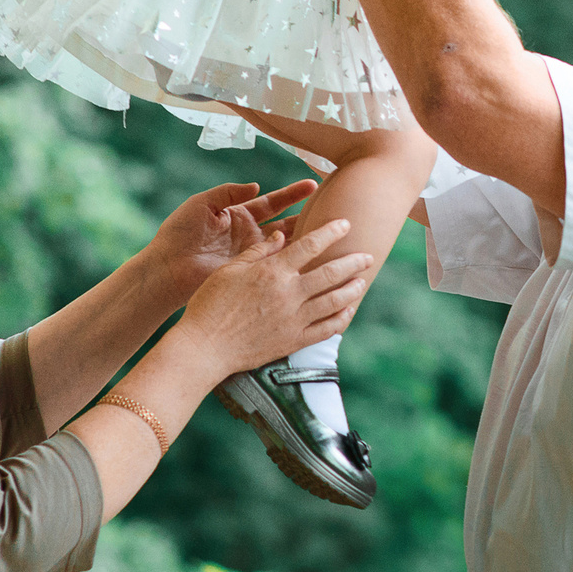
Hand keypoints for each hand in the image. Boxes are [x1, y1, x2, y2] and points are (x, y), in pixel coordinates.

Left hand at [140, 179, 317, 301]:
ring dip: (308, 242)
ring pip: (288, 247)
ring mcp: (253, 256)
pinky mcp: (251, 274)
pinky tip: (314, 262)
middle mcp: (251, 235)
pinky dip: (295, 265)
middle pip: (288, 224)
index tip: (315, 185)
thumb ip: (228, 192)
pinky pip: (277, 268)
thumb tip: (257, 186)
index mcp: (240, 215)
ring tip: (333, 236)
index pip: (274, 202)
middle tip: (336, 210)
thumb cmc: (179, 233)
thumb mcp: (202, 204)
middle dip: (310, 217)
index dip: (294, 194)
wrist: (167, 267)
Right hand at [176, 219, 371, 373]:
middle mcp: (288, 294)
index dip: (331, 232)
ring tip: (362, 281)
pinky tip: (348, 311)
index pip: (310, 245)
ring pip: (334, 301)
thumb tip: (281, 235)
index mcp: (272, 272)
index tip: (346, 224)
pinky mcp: (293, 341)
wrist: (205, 348)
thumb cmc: (210, 305)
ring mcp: (293, 319)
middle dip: (353, 262)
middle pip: (330, 273)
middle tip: (367, 255)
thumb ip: (259, 251)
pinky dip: (341, 319)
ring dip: (352, 289)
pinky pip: (326, 329)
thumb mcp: (230, 270)